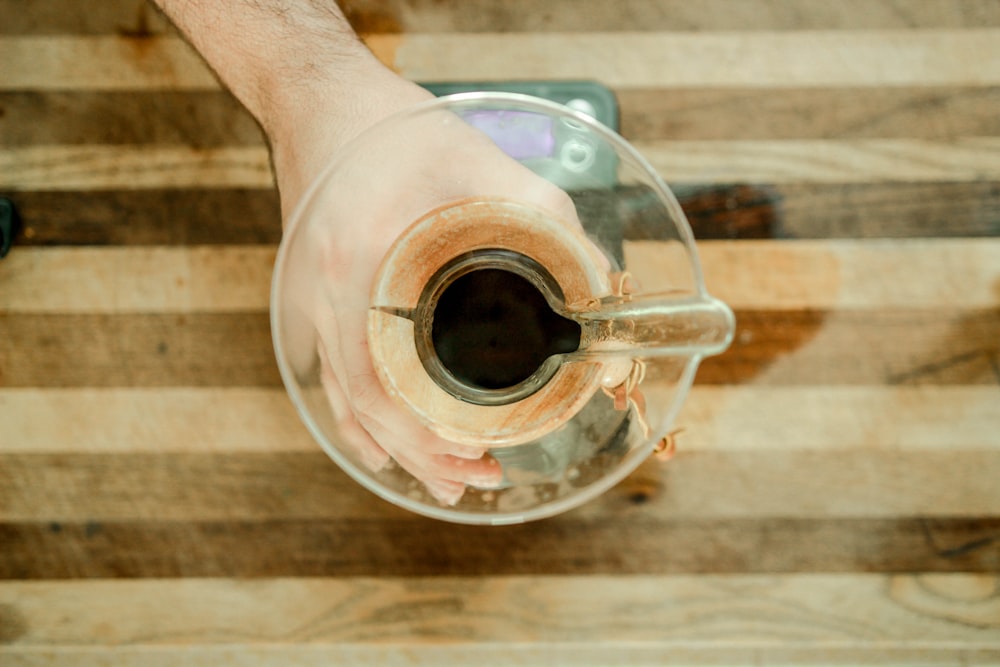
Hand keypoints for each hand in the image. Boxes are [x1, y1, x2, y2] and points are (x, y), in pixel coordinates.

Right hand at [274, 67, 585, 504]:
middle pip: (364, 406)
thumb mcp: (486, 166)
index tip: (479, 456)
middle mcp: (323, 296)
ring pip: (346, 400)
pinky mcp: (313, 302)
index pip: (380, 383)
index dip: (424, 436)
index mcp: (358, 267)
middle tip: (480, 476)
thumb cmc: (399, 131)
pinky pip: (332, 377)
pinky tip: (384, 450)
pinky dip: (361, 420)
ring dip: (395, 447)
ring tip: (447, 480)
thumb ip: (551, 224)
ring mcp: (310, 303)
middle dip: (422, 455)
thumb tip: (603, 290)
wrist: (326, 105)